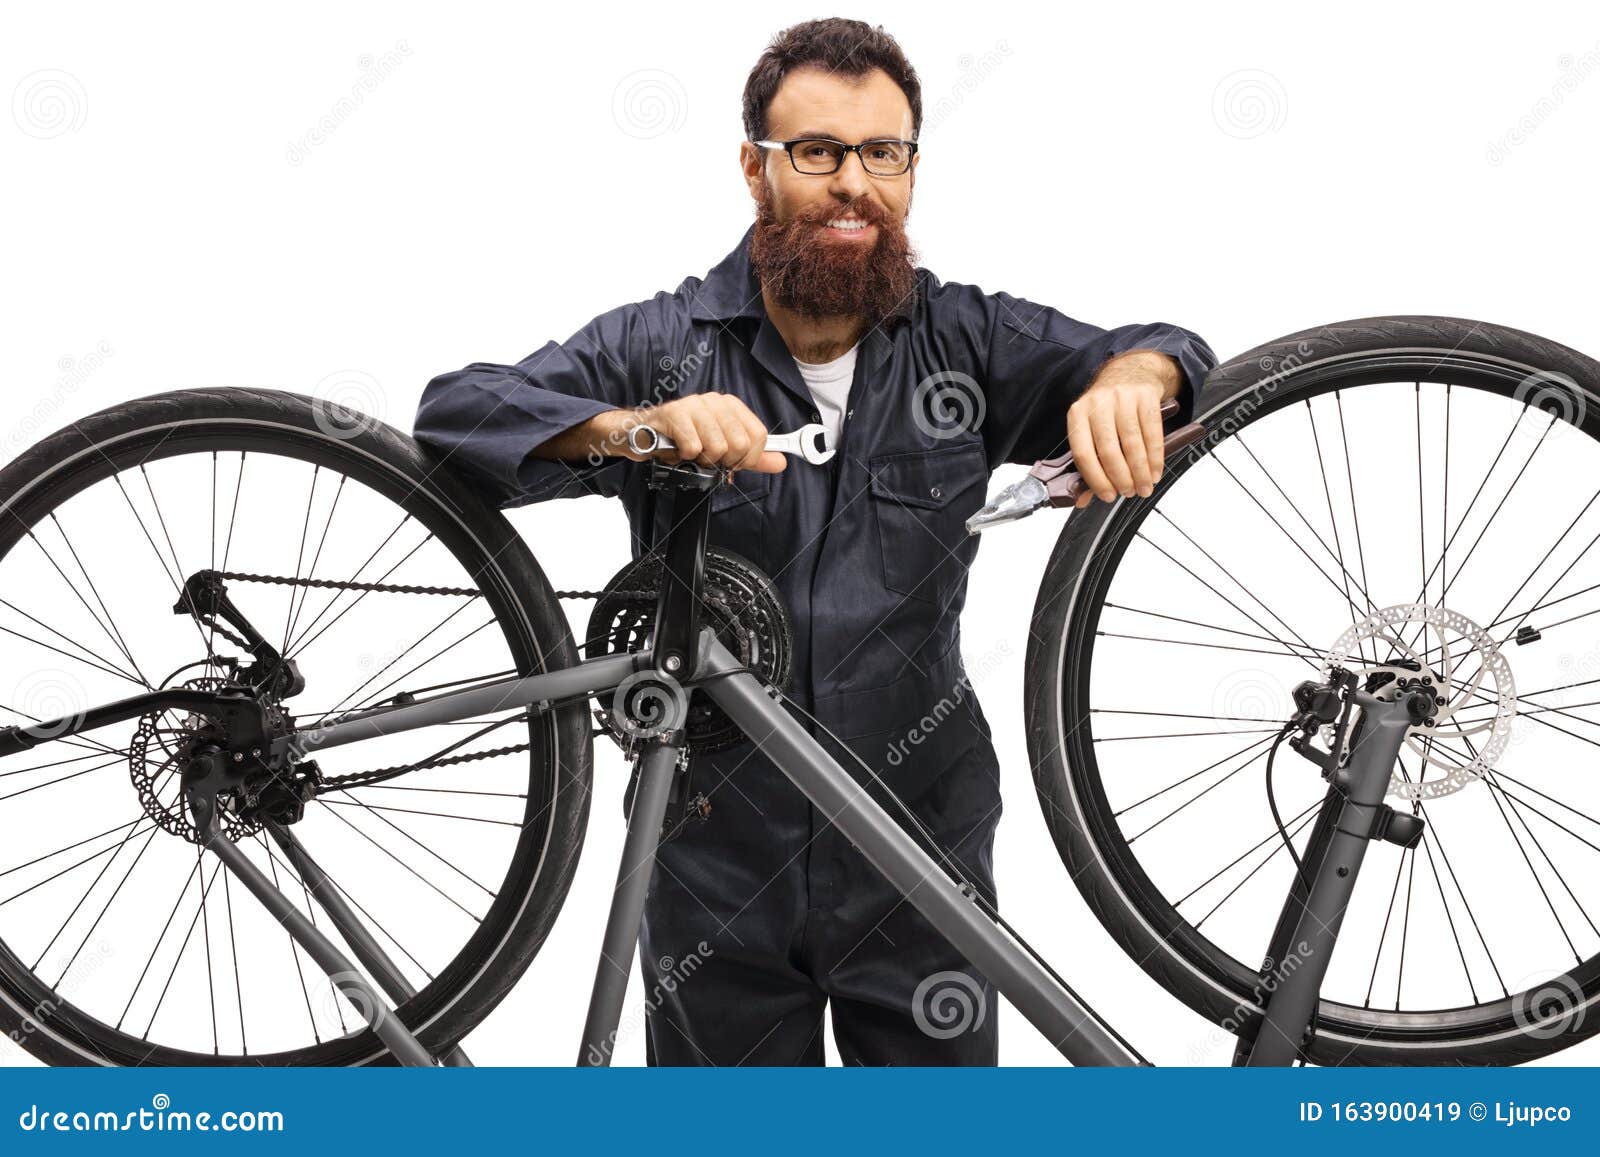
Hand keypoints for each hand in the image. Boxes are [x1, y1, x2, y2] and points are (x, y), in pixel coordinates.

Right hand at [611, 393, 786, 472]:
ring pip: (717, 447)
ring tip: (690, 453)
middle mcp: (715, 401)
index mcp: (731, 406)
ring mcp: (695, 405)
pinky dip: (684, 457)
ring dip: (701, 460)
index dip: (745, 458)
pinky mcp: (674, 414)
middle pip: (740, 444)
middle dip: (723, 461)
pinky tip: (677, 449)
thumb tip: (780, 462)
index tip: (729, 461)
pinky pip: (693, 447)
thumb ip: (752, 457)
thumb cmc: (681, 440)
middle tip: (706, 458)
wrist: (642, 435)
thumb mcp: (722, 450)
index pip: (758, 436)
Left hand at [1066, 351, 1179, 506]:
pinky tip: (1155, 471)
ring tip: (1144, 487)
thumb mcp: (1090, 427)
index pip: (1082, 452)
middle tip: (1129, 493)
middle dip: (1121, 478)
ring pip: (1132, 443)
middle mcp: (1098, 404)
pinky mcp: (1145, 397)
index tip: (1107, 495)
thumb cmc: (1107, 409)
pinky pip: (1152, 433)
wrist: (1130, 372)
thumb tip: (1081, 498)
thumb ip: (1088, 461)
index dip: (1095, 478)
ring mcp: (1122, 398)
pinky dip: (1155, 457)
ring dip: (1140, 472)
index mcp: (1077, 414)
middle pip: (1109, 449)